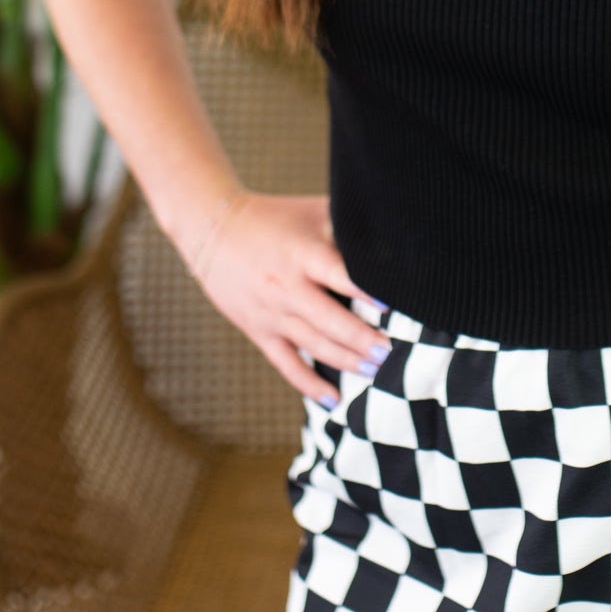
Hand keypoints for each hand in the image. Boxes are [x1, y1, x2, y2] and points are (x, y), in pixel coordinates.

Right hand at [186, 190, 387, 412]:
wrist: (213, 230)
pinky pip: (287, 364)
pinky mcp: (259, 331)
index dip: (365, 292)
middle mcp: (286, 287)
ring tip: (376, 370)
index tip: (392, 307)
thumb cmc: (275, 217)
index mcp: (302, 254)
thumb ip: (349, 225)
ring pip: (314, 346)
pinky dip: (310, 385)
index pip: (338, 276)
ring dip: (347, 361)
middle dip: (362, 339)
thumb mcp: (313, 212)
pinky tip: (334, 400)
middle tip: (390, 352)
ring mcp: (271, 313)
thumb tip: (398, 235)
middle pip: (329, 321)